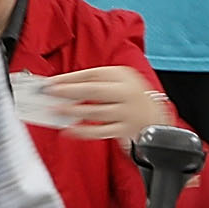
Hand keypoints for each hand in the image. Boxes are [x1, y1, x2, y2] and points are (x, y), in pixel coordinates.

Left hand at [41, 66, 165, 142]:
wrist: (157, 119)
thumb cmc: (132, 97)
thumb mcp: (120, 81)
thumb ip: (97, 83)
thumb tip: (65, 88)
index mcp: (123, 76)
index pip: (92, 75)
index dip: (69, 78)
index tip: (52, 82)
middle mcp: (126, 92)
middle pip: (94, 91)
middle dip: (69, 91)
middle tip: (51, 93)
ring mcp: (127, 113)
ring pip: (96, 112)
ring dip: (73, 111)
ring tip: (56, 110)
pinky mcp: (125, 131)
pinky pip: (100, 132)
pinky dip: (83, 132)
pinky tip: (69, 130)